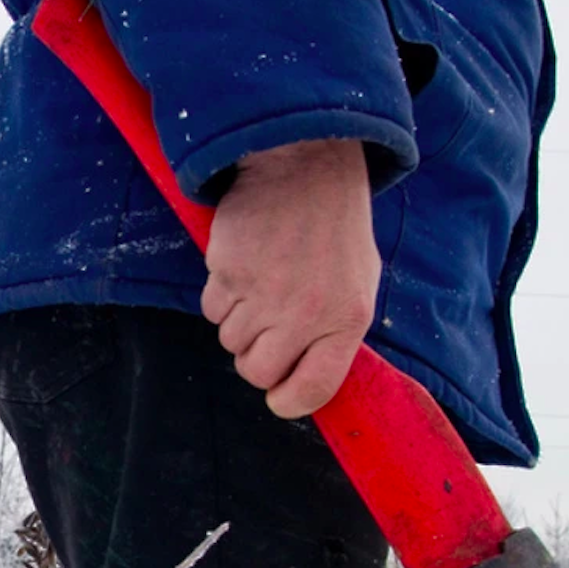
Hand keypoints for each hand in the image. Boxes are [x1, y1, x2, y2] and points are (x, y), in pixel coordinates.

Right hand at [200, 139, 379, 418]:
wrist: (305, 166)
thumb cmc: (334, 230)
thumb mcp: (357, 286)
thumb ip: (333, 336)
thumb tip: (300, 382)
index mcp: (346, 319)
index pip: (310, 390)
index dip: (289, 402)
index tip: (279, 396)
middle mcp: (304, 312)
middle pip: (257, 373)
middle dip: (255, 359)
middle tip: (267, 330)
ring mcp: (262, 292)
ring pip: (229, 341)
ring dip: (239, 322)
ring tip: (261, 284)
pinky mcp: (227, 271)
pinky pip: (211, 309)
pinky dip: (222, 295)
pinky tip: (244, 267)